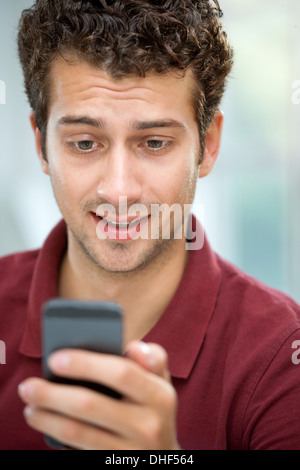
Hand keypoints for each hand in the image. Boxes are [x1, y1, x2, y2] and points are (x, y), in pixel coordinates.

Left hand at [18, 342, 179, 449]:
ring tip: (30, 406)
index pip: (121, 373)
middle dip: (53, 393)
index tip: (55, 358)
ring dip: (47, 417)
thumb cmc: (153, 407)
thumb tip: (134, 347)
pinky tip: (45, 423)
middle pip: (90, 404)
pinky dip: (57, 436)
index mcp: (160, 394)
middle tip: (28, 385)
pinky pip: (79, 450)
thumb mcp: (161, 381)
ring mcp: (131, 450)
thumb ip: (153, 358)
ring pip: (78, 432)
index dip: (85, 364)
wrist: (161, 456)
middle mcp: (149, 424)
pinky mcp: (114, 465)